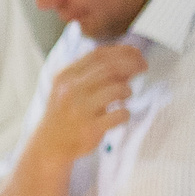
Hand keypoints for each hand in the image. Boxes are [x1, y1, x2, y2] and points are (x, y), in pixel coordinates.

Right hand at [28, 44, 146, 166]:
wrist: (50, 144)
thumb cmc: (66, 112)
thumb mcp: (72, 87)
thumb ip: (95, 73)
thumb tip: (127, 61)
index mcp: (66, 76)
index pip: (98, 55)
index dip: (122, 51)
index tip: (137, 53)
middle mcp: (71, 90)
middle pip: (109, 69)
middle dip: (131, 65)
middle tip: (143, 67)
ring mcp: (80, 109)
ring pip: (116, 89)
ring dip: (127, 90)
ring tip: (126, 95)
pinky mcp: (90, 128)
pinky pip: (119, 115)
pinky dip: (125, 113)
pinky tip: (121, 114)